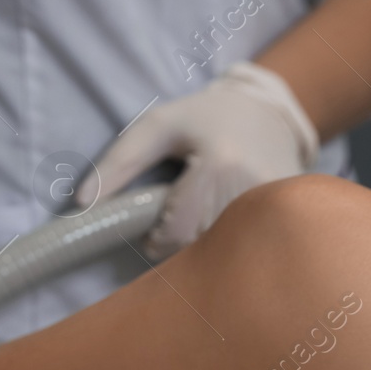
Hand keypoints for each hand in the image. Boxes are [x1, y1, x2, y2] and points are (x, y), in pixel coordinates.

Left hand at [84, 62, 318, 257]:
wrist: (269, 114)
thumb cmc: (204, 119)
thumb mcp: (156, 126)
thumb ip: (117, 163)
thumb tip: (81, 204)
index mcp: (218, 164)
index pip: (176, 233)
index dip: (157, 239)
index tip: (154, 231)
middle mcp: (252, 188)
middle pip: (198, 248)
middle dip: (180, 244)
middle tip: (180, 220)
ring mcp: (277, 206)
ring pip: (223, 255)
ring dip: (205, 246)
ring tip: (205, 217)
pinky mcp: (289, 218)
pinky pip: (250, 250)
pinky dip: (231, 245)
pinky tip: (228, 223)